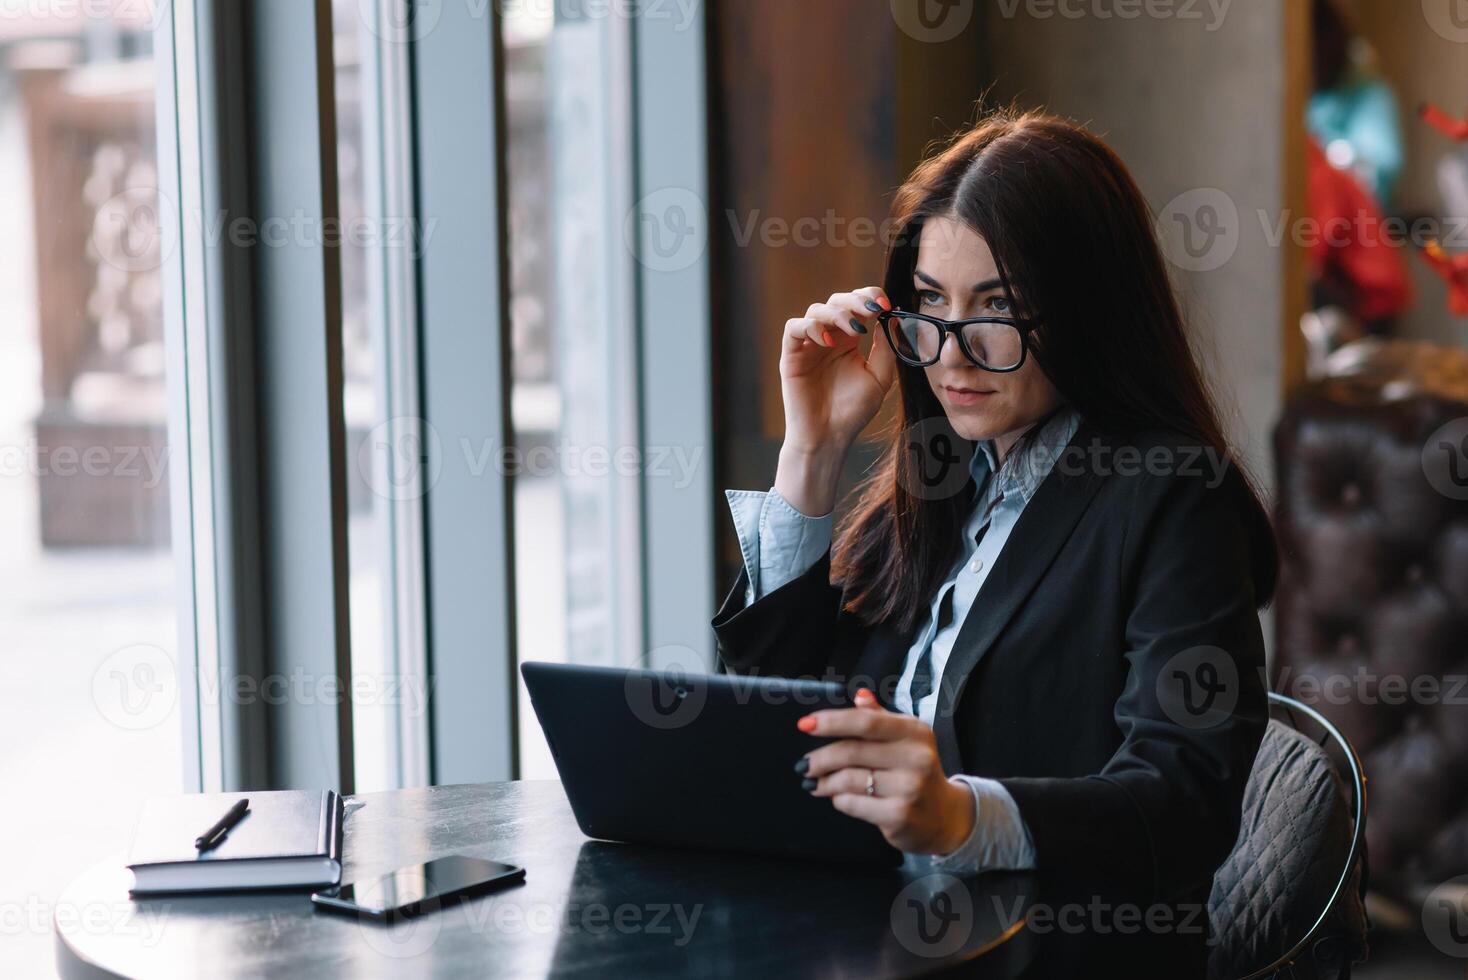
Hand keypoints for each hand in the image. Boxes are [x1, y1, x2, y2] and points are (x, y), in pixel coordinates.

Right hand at [774, 288, 897, 515]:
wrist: (829, 436)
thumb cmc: (853, 411)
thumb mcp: (880, 377)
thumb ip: (886, 348)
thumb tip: (892, 317)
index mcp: (849, 340)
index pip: (857, 305)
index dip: (871, 297)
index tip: (887, 304)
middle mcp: (828, 338)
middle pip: (837, 300)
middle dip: (855, 300)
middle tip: (871, 310)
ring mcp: (809, 345)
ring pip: (816, 310)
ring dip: (838, 313)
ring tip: (854, 330)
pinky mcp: (791, 355)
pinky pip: (794, 328)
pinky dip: (810, 326)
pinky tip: (827, 340)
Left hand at [797, 689, 975, 854]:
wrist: (944, 816)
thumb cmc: (916, 771)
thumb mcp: (905, 740)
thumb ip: (880, 717)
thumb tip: (859, 695)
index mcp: (914, 731)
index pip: (866, 721)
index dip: (832, 722)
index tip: (804, 725)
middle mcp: (916, 757)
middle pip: (852, 752)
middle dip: (820, 758)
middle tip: (803, 765)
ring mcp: (910, 788)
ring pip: (849, 780)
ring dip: (825, 782)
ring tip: (815, 783)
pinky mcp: (900, 815)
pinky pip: (854, 804)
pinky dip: (839, 800)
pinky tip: (839, 798)